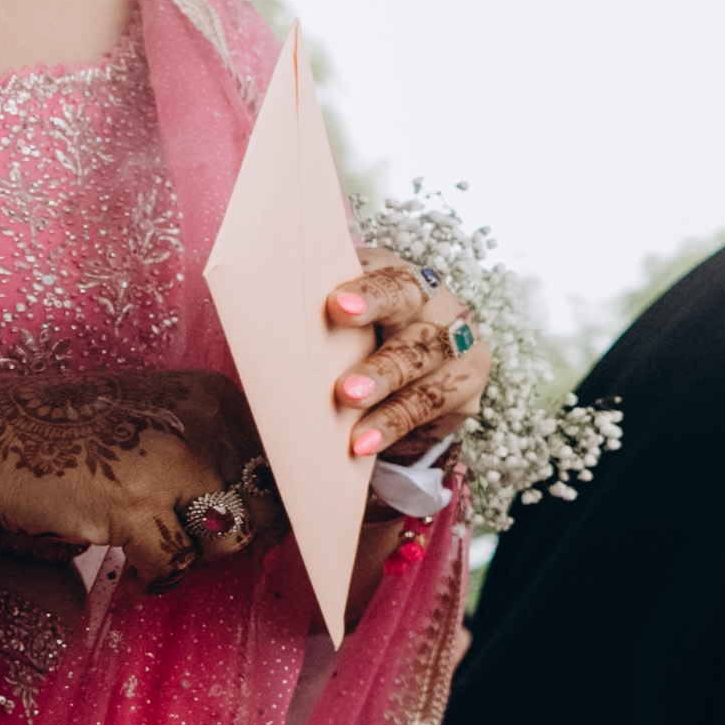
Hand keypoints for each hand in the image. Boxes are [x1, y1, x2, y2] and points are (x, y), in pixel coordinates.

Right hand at [0, 356, 269, 592]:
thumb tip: (272, 523)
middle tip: (182, 544)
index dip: (267, 509)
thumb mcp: (150, 433)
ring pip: (229, 543)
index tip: (237, 526)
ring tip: (148, 548)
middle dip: (232, 541)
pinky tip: (123, 560)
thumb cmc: (55, 443)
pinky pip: (176, 566)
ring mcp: (172, 461)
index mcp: (214, 397)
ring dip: (193, 560)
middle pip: (266, 510)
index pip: (286, 469)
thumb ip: (210, 462)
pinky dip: (152, 577)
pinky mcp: (135, 503)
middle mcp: (203, 421)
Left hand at [328, 255, 490, 462]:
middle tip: (347, 392)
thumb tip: (256, 322)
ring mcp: (460, 348)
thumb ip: (313, 313)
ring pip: (430, 379)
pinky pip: (435, 410)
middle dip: (384, 367)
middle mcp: (440, 308)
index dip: (369, 295)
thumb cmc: (356, 331)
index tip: (336, 308)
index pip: (393, 282)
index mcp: (404, 280)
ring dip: (392, 408)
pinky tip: (367, 444)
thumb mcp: (339, 315)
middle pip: (419, 335)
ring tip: (357, 436)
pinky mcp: (467, 387)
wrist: (400, 363)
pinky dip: (397, 428)